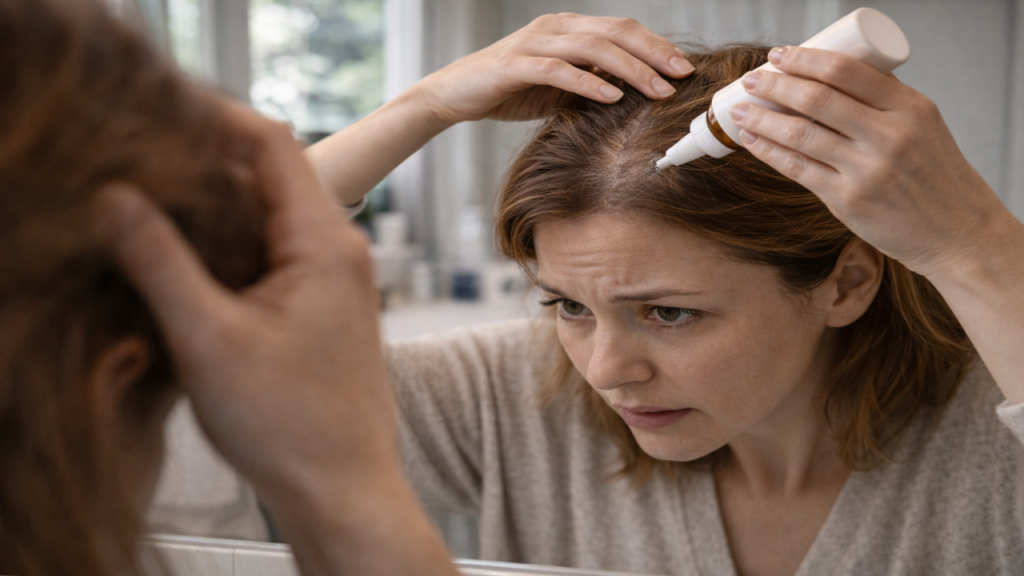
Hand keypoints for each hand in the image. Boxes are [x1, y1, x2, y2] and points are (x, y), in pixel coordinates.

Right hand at [98, 101, 392, 500]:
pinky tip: (187, 262)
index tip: (156, 115)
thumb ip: (160, 262)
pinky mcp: (321, 305)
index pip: (271, 143)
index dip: (213, 118)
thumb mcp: (209, 339)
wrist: (341, 487)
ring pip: (267, 215)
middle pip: (269, 174)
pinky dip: (230, 245)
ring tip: (151, 208)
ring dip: (214, 208)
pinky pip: (272, 251)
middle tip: (138, 165)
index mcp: (323, 242)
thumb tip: (117, 197)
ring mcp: (333, 277)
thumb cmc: (290, 424)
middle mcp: (338, 249)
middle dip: (203, 163)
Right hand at [418, 13, 693, 123]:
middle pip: (614, 33)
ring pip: (592, 48)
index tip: (684, 68)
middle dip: (652, 54)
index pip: (621, 29)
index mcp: (568, 28)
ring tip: (656, 90)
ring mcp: (534, 43)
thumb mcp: (558, 87)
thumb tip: (633, 92)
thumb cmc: (509, 91)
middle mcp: (554, 28)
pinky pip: (559, 70)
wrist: (454, 95)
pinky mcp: (515, 65)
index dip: (655, 46)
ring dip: (630, 69)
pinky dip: (588, 82)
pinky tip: (612, 97)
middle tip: (681, 76)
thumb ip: (591, 82)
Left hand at [729, 46, 1014, 280]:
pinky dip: (769, 151)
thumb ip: (882, 103)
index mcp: (910, 108)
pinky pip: (798, 169)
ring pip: (800, 134)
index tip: (780, 55)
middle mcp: (889, 136)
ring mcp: (867, 170)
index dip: (805, 59)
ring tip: (741, 110)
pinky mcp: (848, 200)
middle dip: (775, 85)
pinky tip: (752, 140)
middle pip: (817, 99)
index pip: (846, 70)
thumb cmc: (935, 176)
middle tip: (751, 79)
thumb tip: (826, 78)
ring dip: (762, 119)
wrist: (957, 232)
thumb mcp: (923, 126)